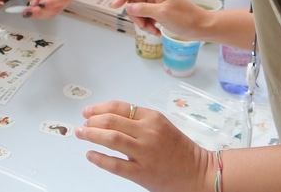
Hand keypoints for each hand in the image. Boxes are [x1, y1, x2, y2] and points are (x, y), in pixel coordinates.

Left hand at [24, 0, 72, 18]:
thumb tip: (32, 5)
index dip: (53, 2)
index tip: (40, 5)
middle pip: (58, 7)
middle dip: (43, 11)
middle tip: (29, 11)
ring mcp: (61, 2)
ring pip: (53, 12)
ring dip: (40, 14)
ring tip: (27, 12)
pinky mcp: (55, 6)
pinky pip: (48, 13)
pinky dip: (39, 14)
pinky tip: (30, 12)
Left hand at [77, 100, 212, 191]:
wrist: (198, 172)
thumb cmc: (180, 150)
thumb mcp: (161, 126)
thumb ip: (139, 121)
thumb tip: (109, 118)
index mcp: (152, 118)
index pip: (119, 107)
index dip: (99, 108)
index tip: (88, 112)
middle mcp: (147, 132)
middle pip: (111, 120)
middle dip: (92, 121)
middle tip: (83, 124)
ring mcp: (144, 153)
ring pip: (111, 138)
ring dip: (91, 135)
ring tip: (81, 134)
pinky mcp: (142, 173)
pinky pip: (115, 164)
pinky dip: (99, 158)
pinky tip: (90, 155)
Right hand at [110, 0, 209, 40]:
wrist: (201, 26)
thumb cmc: (185, 18)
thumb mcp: (162, 13)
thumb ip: (143, 9)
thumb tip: (128, 7)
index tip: (113, 7)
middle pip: (135, 2)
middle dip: (137, 16)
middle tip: (145, 26)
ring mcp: (158, 3)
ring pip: (140, 12)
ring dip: (143, 23)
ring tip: (153, 30)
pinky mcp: (160, 12)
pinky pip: (147, 17)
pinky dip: (149, 25)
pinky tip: (156, 31)